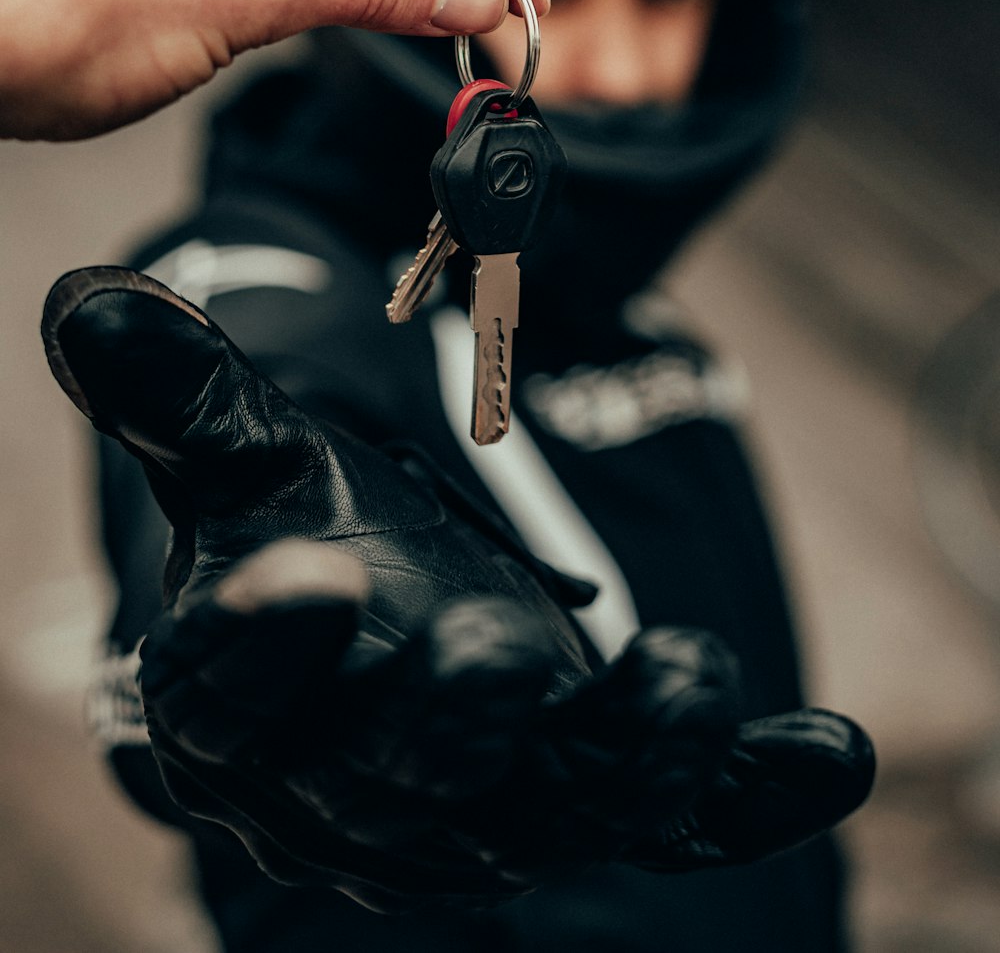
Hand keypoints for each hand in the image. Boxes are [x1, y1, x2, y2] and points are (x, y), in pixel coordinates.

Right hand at [42, 267, 874, 911]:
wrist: (377, 626)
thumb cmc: (302, 540)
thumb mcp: (249, 466)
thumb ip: (185, 399)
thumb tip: (89, 296)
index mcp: (244, 699)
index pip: (232, 695)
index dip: (265, 649)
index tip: (301, 577)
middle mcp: (358, 776)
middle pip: (398, 767)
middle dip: (449, 711)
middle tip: (493, 643)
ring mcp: (486, 800)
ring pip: (546, 800)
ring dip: (619, 752)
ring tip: (679, 679)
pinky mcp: (589, 791)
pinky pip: (670, 812)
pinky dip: (747, 786)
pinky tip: (826, 751)